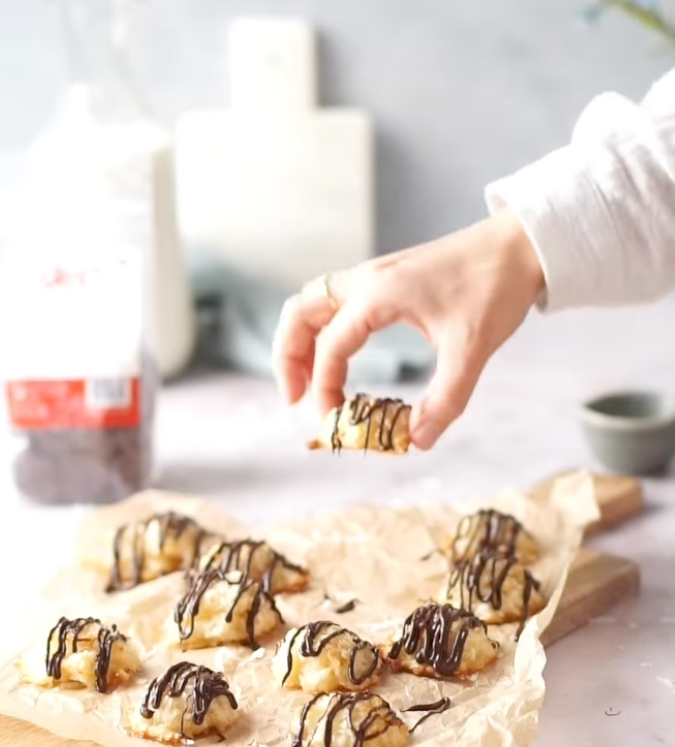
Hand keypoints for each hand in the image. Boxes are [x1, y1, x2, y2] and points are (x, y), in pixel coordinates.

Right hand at [271, 209, 544, 448]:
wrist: (520, 243)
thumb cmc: (496, 286)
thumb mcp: (472, 349)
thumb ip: (445, 399)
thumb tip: (419, 441)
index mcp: (378, 295)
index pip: (330, 348)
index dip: (324, 391)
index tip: (332, 424)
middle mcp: (366, 280)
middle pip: (300, 315)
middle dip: (288, 359)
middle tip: (295, 401)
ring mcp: (373, 276)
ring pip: (312, 303)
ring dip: (300, 342)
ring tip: (307, 383)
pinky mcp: (386, 278)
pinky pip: (335, 302)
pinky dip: (322, 329)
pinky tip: (337, 355)